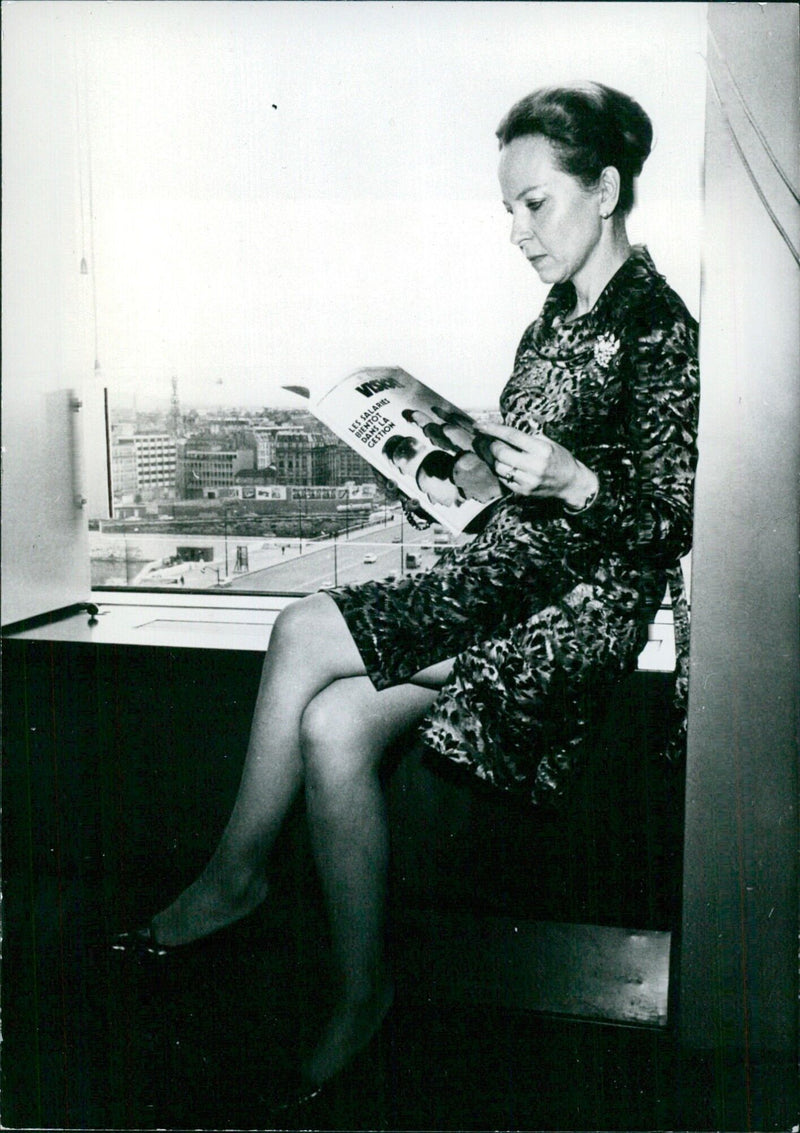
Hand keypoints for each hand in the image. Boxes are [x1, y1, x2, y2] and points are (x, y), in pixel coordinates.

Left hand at [479, 422, 597, 507]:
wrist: (570, 483)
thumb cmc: (559, 458)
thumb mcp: (548, 442)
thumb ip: (528, 435)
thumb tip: (503, 428)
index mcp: (542, 450)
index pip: (512, 436)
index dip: (493, 429)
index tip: (479, 425)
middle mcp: (535, 466)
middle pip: (501, 453)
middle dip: (492, 445)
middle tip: (492, 442)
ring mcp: (528, 481)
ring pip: (499, 467)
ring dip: (495, 459)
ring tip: (500, 453)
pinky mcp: (523, 491)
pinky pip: (503, 479)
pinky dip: (500, 470)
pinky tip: (506, 465)